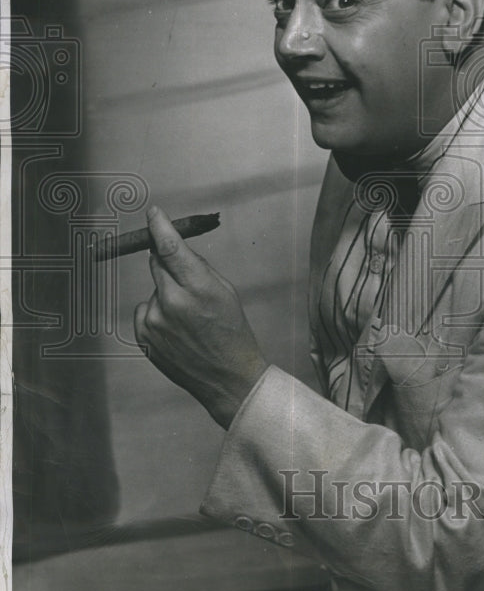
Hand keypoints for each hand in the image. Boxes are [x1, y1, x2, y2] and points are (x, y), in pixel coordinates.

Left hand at [134, 205, 266, 428]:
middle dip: (168, 263)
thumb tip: (175, 249)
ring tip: (188, 319)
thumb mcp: (225, 291)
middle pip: (156, 263)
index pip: (169, 247)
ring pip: (154, 289)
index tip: (153, 213)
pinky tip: (177, 331)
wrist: (228, 378)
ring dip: (166, 294)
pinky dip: (158, 313)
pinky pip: (145, 310)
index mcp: (198, 287)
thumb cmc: (232, 331)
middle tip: (186, 280)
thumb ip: (198, 268)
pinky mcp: (143, 336)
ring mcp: (154, 321)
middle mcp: (172, 302)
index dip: (159, 226)